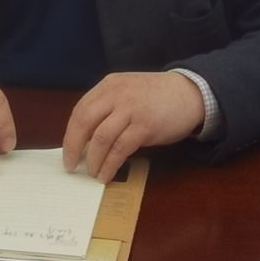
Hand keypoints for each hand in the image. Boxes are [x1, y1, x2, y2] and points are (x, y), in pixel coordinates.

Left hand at [63, 72, 204, 182]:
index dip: (71, 134)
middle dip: (74, 146)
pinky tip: (106, 175)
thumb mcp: (128, 92)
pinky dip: (110, 165)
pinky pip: (120, 149)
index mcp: (109, 85)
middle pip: (84, 121)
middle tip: (72, 166)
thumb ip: (109, 107)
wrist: (191, 93)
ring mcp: (131, 110)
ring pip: (101, 138)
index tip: (67, 152)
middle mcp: (117, 94)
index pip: (80, 110)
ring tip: (92, 173)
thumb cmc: (158, 97)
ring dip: (93, 160)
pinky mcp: (145, 126)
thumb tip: (87, 139)